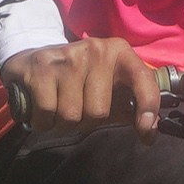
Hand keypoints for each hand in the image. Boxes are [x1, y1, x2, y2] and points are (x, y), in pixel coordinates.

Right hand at [3, 36, 161, 130]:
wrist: (34, 59)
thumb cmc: (79, 79)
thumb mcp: (108, 86)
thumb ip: (130, 105)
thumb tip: (149, 131)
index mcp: (120, 53)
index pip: (143, 80)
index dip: (148, 108)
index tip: (146, 133)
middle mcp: (96, 50)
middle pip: (98, 112)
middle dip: (86, 122)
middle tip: (78, 109)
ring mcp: (68, 57)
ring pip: (71, 116)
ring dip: (62, 123)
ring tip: (59, 106)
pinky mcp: (42, 66)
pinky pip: (47, 112)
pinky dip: (43, 121)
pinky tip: (43, 109)